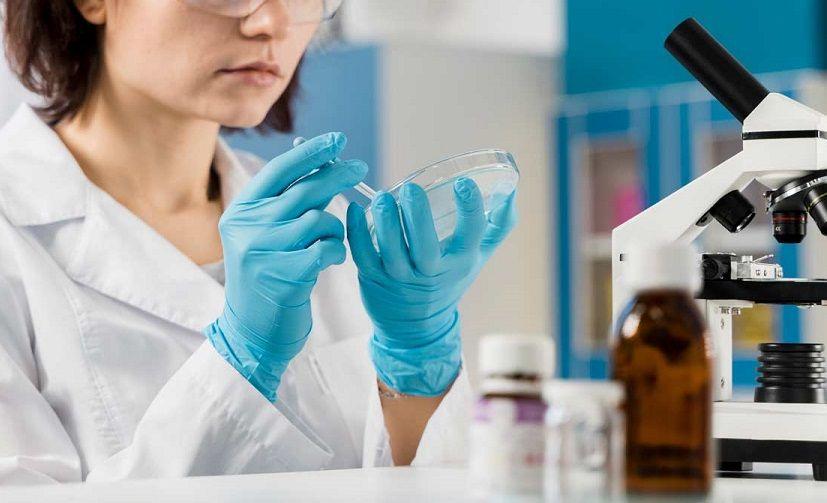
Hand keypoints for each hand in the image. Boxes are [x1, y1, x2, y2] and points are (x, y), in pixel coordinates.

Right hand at [204, 132, 367, 400]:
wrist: (252, 331)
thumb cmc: (268, 277)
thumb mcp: (264, 235)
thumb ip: (285, 204)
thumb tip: (325, 165)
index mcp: (241, 211)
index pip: (279, 170)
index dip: (311, 152)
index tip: (338, 140)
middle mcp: (247, 227)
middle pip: (304, 190)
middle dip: (337, 176)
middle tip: (361, 169)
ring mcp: (263, 251)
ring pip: (319, 219)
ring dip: (336, 229)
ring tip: (332, 242)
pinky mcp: (284, 275)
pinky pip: (326, 248)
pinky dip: (336, 251)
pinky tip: (331, 260)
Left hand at [346, 178, 516, 395]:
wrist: (415, 326)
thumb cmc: (448, 279)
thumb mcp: (477, 256)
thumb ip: (498, 223)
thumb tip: (512, 186)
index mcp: (459, 261)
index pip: (470, 235)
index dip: (469, 209)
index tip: (464, 184)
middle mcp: (430, 272)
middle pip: (425, 247)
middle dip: (418, 216)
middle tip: (411, 189)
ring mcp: (399, 278)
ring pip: (390, 251)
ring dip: (385, 221)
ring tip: (382, 196)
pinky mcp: (372, 278)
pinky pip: (362, 255)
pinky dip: (357, 232)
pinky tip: (356, 209)